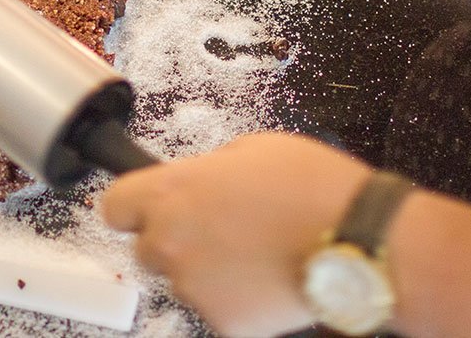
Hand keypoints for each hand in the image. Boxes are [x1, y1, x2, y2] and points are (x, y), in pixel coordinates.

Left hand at [101, 132, 370, 336]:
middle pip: (147, 248)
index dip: (133, 207)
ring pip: (183, 280)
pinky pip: (215, 309)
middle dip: (176, 241)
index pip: (114, 206)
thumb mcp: (251, 150)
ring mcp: (192, 285)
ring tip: (253, 254)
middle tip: (220, 233)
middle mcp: (171, 239)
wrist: (356, 239)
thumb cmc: (312, 187)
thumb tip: (202, 181)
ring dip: (207, 271)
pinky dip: (234, 301)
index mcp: (172, 191)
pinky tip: (265, 280)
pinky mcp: (220, 321)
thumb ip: (210, 170)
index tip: (146, 209)